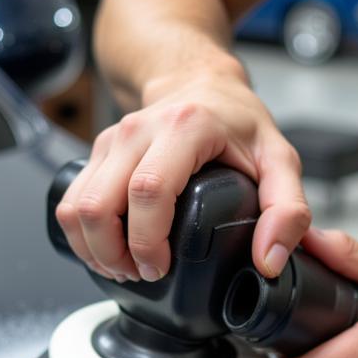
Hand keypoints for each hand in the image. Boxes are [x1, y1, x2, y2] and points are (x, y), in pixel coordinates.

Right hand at [54, 71, 310, 283]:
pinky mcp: (95, 154)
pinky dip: (82, 237)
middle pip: (99, 204)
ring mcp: (110, 141)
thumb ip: (288, 211)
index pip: (148, 190)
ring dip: (94, 249)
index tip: (160, 268)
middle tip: (142, 274)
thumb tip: (269, 261)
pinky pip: (70, 203)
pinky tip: (107, 251)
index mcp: (183, 128)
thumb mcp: (279, 161)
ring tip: (123, 268)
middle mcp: (138, 131)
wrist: (200, 83)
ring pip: (76, 207)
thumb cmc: (237, 123)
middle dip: (114, 254)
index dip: (147, 241)